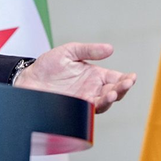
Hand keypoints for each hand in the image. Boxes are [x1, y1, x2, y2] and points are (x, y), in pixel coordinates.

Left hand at [14, 42, 135, 113]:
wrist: (28, 80)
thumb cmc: (47, 65)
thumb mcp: (69, 51)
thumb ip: (89, 50)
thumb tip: (110, 48)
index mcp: (94, 75)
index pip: (115, 78)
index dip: (126, 79)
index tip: (132, 77)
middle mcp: (92, 89)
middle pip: (114, 92)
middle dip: (122, 89)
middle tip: (126, 84)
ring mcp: (83, 100)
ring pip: (103, 103)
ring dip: (110, 99)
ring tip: (112, 93)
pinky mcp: (74, 109)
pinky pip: (87, 111)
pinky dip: (94, 107)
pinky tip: (98, 101)